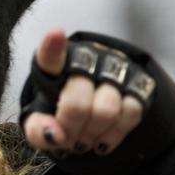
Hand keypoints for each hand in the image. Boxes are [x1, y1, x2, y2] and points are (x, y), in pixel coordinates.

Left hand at [22, 28, 143, 156]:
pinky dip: (112, 135)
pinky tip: (100, 140)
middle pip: (77, 102)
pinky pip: (130, 113)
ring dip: (91, 135)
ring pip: (106, 110)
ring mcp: (114, 70)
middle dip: (70, 129)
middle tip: (65, 139)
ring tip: (81, 140)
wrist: (88, 109)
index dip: (52, 46)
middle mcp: (86, 61)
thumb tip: (55, 136)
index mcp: (54, 65)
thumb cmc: (58, 111)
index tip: (55, 34)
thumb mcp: (40, 122)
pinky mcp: (138, 84)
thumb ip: (37, 130)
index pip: (51, 55)